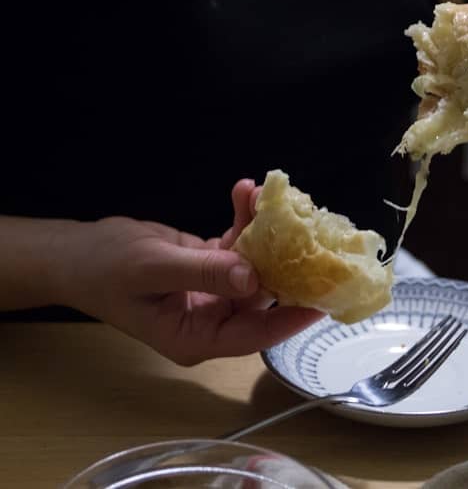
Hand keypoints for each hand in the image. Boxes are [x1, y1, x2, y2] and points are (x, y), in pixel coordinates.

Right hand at [60, 179, 323, 364]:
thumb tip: (252, 277)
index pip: (256, 335)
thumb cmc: (105, 269)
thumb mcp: (152, 269)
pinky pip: (239, 246)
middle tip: (308, 228)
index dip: (292, 319)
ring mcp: (215, 294)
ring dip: (263, 231)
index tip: (324, 299)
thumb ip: (203, 272)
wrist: (79, 253)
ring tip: (266, 195)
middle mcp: (213, 320)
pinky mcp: (213, 268)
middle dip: (285, 261)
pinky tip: (244, 192)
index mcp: (197, 337)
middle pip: (263, 297)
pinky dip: (245, 221)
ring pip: (255, 265)